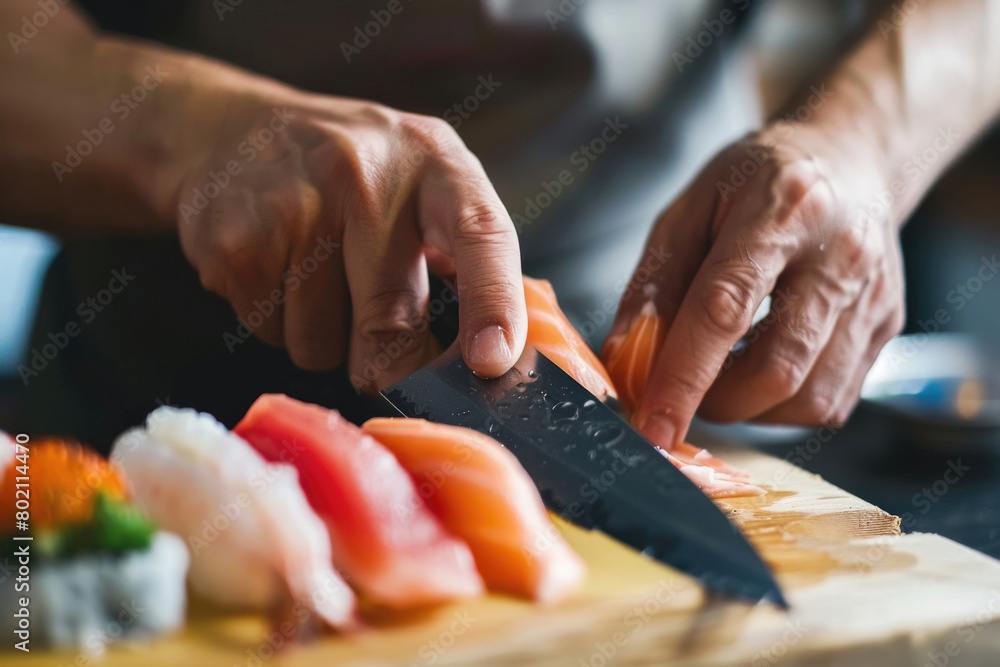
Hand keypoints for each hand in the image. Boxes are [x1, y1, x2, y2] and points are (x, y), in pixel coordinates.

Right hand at [174, 93, 525, 387]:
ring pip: (322, 345)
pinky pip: (271, 335)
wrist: (230, 131)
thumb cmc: (353, 175)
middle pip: (390, 319)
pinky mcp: (235, 240)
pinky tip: (276, 273)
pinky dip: (276, 324)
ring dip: (325, 340)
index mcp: (434, 163)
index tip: (492, 360)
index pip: (479, 233)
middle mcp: (365, 174)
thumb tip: (499, 355)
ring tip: (315, 278)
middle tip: (383, 356)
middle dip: (391, 365)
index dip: (492, 302)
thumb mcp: (423, 185)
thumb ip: (466, 258)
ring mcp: (293, 204)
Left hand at [605, 122, 905, 446]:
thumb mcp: (688, 209)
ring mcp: (873, 295)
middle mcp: (840, 255)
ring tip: (724, 373)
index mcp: (781, 211)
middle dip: (715, 401)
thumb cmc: (757, 182)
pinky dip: (784, 405)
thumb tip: (626, 361)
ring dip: (750, 408)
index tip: (653, 425)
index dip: (683, 376)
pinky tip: (763, 369)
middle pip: (776, 368)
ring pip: (810, 398)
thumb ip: (653, 285)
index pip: (725, 308)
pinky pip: (833, 401)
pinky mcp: (887, 327)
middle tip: (685, 386)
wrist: (848, 157)